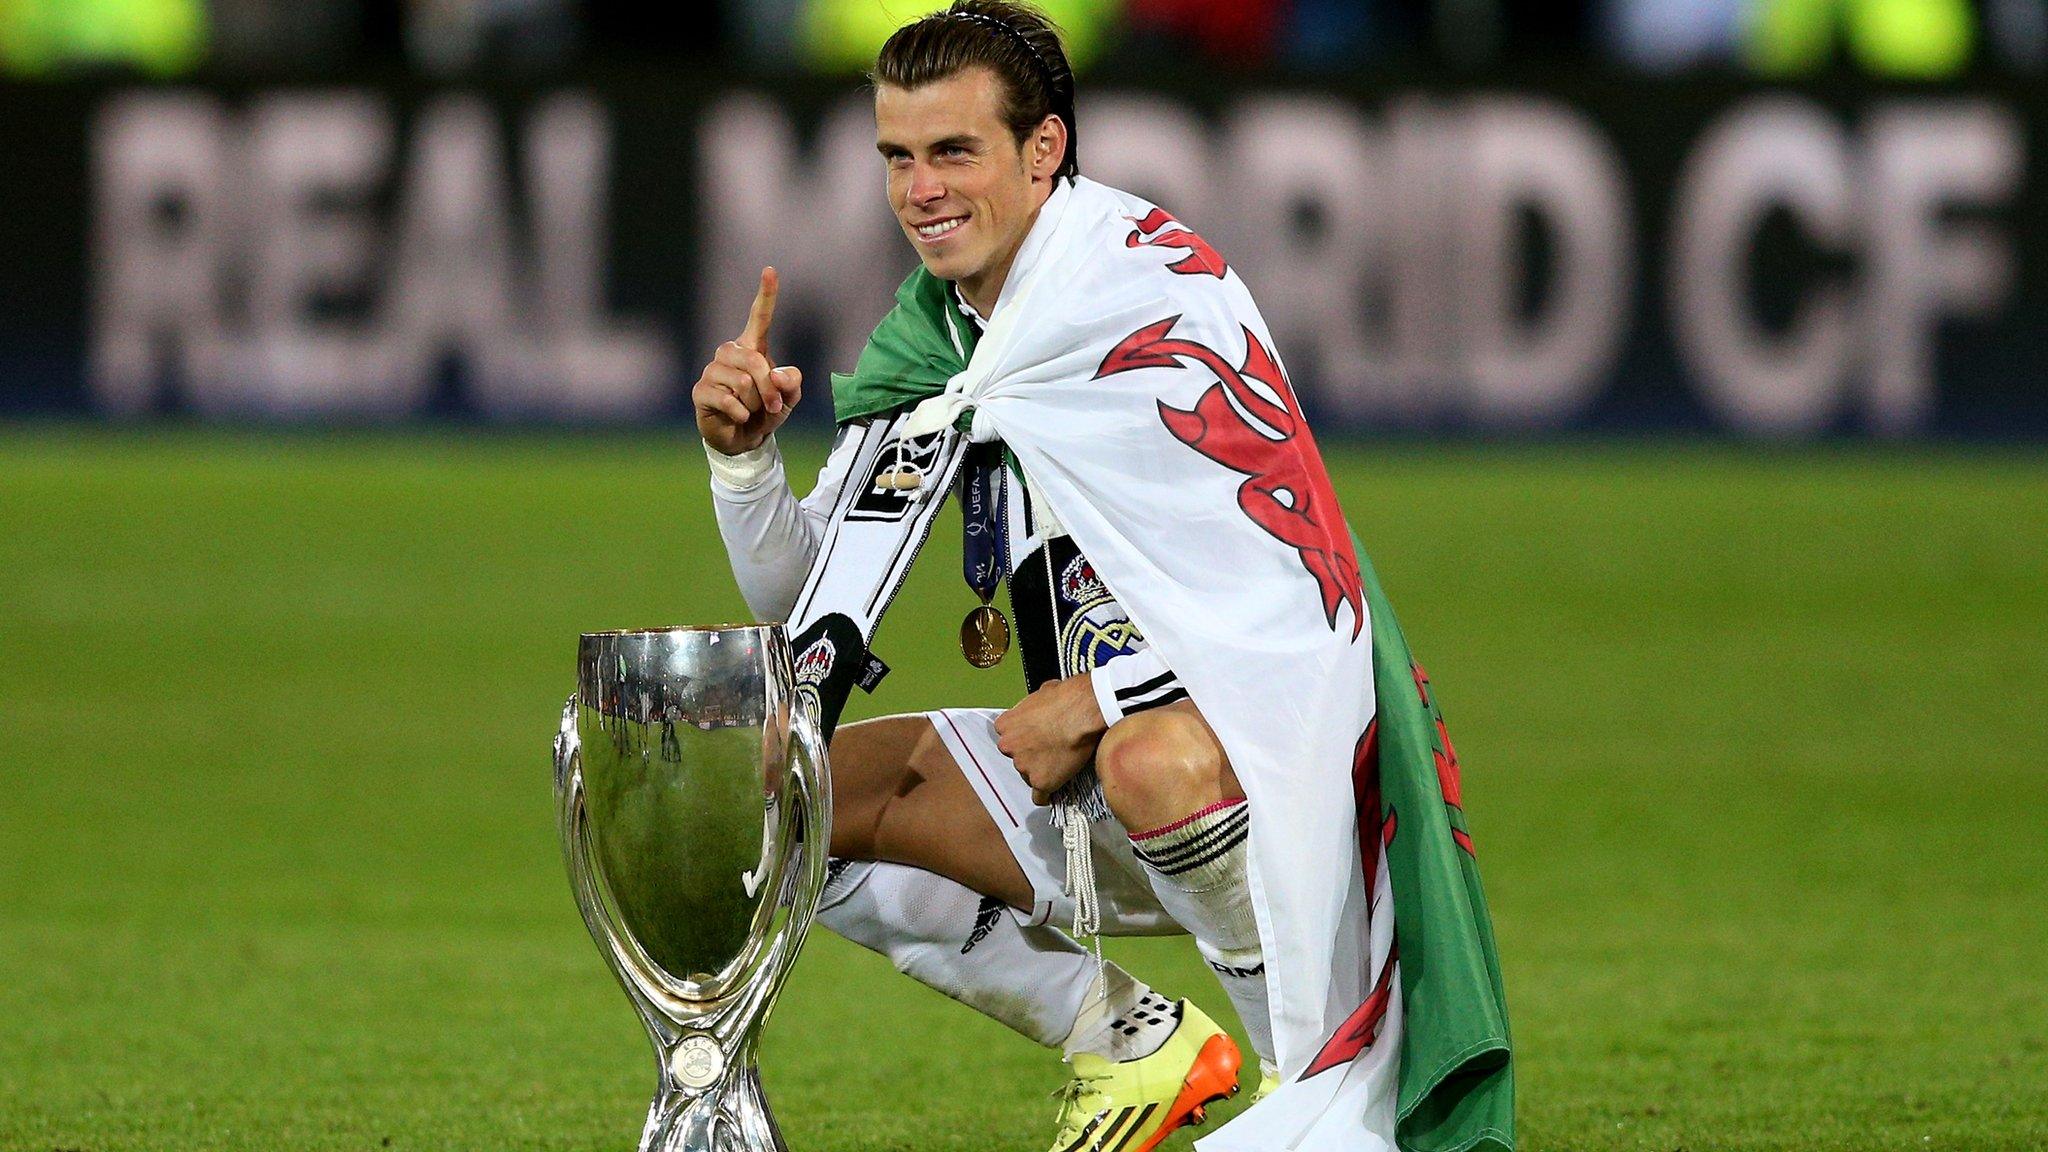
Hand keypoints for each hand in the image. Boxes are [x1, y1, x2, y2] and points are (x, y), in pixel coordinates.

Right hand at [695, 267, 802, 454]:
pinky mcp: (701, 391)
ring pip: (743, 383)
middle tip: (774, 407)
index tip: (770, 270)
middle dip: (770, 389)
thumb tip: (776, 375)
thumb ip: (791, 383)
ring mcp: (713, 370)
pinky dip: (741, 414)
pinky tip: (737, 417)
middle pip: (755, 361)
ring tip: (751, 411)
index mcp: (752, 348)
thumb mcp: (788, 398)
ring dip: (755, 404)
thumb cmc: (766, 412)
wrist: (743, 438)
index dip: (766, 295)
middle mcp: (729, 353)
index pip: (759, 317)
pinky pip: (728, 400)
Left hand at [995, 675, 1109, 805]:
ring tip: (1060, 762)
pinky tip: (1052, 792)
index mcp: (1006, 725)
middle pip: (1016, 757)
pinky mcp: (1042, 781)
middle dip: (1030, 754)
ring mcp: (1024, 766)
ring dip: (1041, 771)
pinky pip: (1039, 796)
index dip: (1022, 738)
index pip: (1006, 737)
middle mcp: (1010, 747)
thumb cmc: (1066, 699)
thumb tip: (1042, 703)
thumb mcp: (1042, 692)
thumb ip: (1033, 706)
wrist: (1083, 712)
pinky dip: (1046, 795)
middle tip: (1049, 748)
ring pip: (1029, 775)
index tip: (1032, 739)